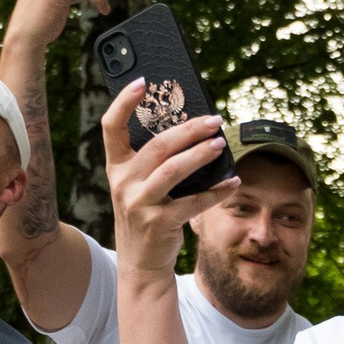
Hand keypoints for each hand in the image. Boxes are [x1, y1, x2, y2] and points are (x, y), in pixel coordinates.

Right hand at [103, 78, 234, 276]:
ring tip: (221, 144)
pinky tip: (233, 182)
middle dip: (189, 130)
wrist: (141, 261)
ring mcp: (138, 203)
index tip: (142, 82)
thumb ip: (154, 160)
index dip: (124, 102)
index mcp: (117, 167)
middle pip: (157, 146)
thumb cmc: (147, 213)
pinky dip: (216, 192)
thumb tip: (192, 127)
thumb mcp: (140, 185)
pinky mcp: (158, 223)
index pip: (111, 127)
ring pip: (173, 170)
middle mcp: (123, 182)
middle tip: (214, 120)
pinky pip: (192, 202)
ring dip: (201, 154)